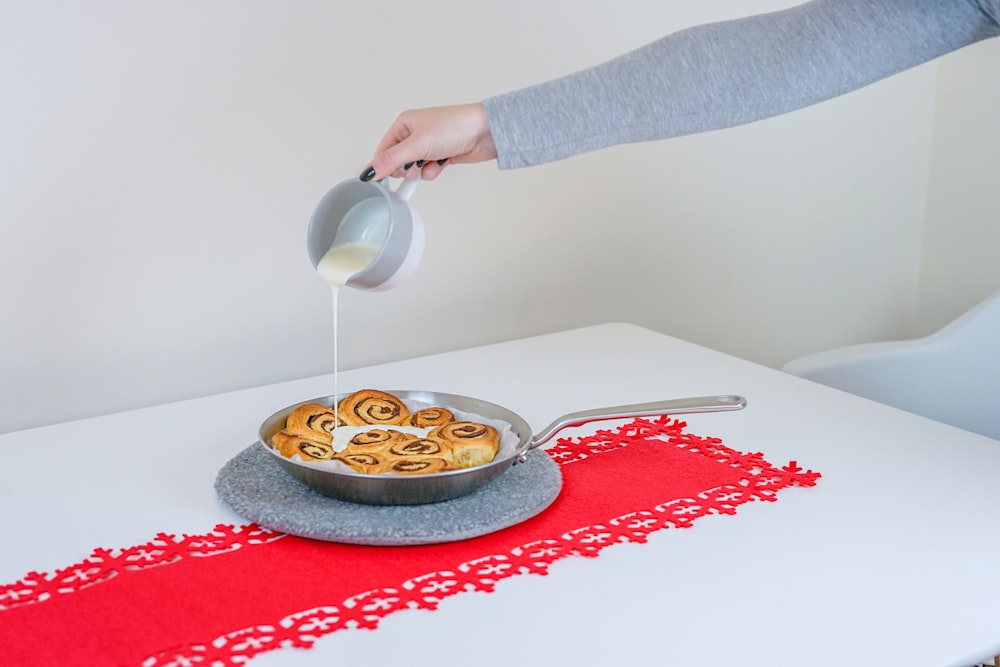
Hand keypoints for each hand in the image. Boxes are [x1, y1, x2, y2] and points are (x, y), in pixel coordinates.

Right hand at [359, 103, 496, 181]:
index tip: (384, 180)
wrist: (484, 132)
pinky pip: (428, 170)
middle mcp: (414, 133)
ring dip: (421, 171)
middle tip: (415, 165)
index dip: (383, 166)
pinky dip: (433, 171)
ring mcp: (428, 145)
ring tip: (431, 162)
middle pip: (398, 162)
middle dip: (406, 169)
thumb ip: (391, 160)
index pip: (383, 150)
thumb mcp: (417, 145)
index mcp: (404, 124)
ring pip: (414, 168)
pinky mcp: (440, 155)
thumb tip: (370, 171)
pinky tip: (442, 163)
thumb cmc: (454, 127)